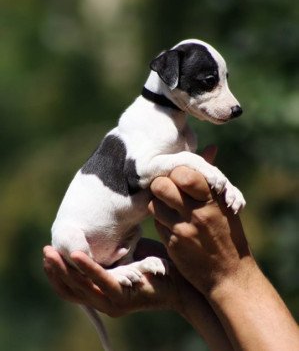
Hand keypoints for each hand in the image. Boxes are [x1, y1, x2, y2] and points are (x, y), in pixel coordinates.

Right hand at [43, 238, 232, 349]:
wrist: (184, 281)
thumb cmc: (157, 264)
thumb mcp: (129, 255)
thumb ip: (113, 251)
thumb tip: (99, 230)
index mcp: (104, 293)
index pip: (72, 288)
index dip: (57, 274)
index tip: (48, 254)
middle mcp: (105, 302)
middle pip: (71, 289)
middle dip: (55, 271)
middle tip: (45, 251)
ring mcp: (113, 302)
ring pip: (81, 287)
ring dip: (64, 270)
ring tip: (52, 252)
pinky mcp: (124, 298)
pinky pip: (100, 281)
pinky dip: (87, 268)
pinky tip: (76, 255)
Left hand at [149, 166, 253, 295]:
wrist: (229, 275)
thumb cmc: (228, 233)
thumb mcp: (225, 204)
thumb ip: (211, 178)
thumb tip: (209, 148)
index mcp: (212, 199)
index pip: (182, 173)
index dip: (176, 172)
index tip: (178, 177)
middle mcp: (197, 213)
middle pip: (161, 185)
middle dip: (161, 185)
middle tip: (166, 189)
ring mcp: (183, 229)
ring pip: (154, 204)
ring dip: (158, 203)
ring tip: (168, 207)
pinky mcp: (173, 244)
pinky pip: (157, 224)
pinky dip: (162, 221)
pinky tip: (172, 224)